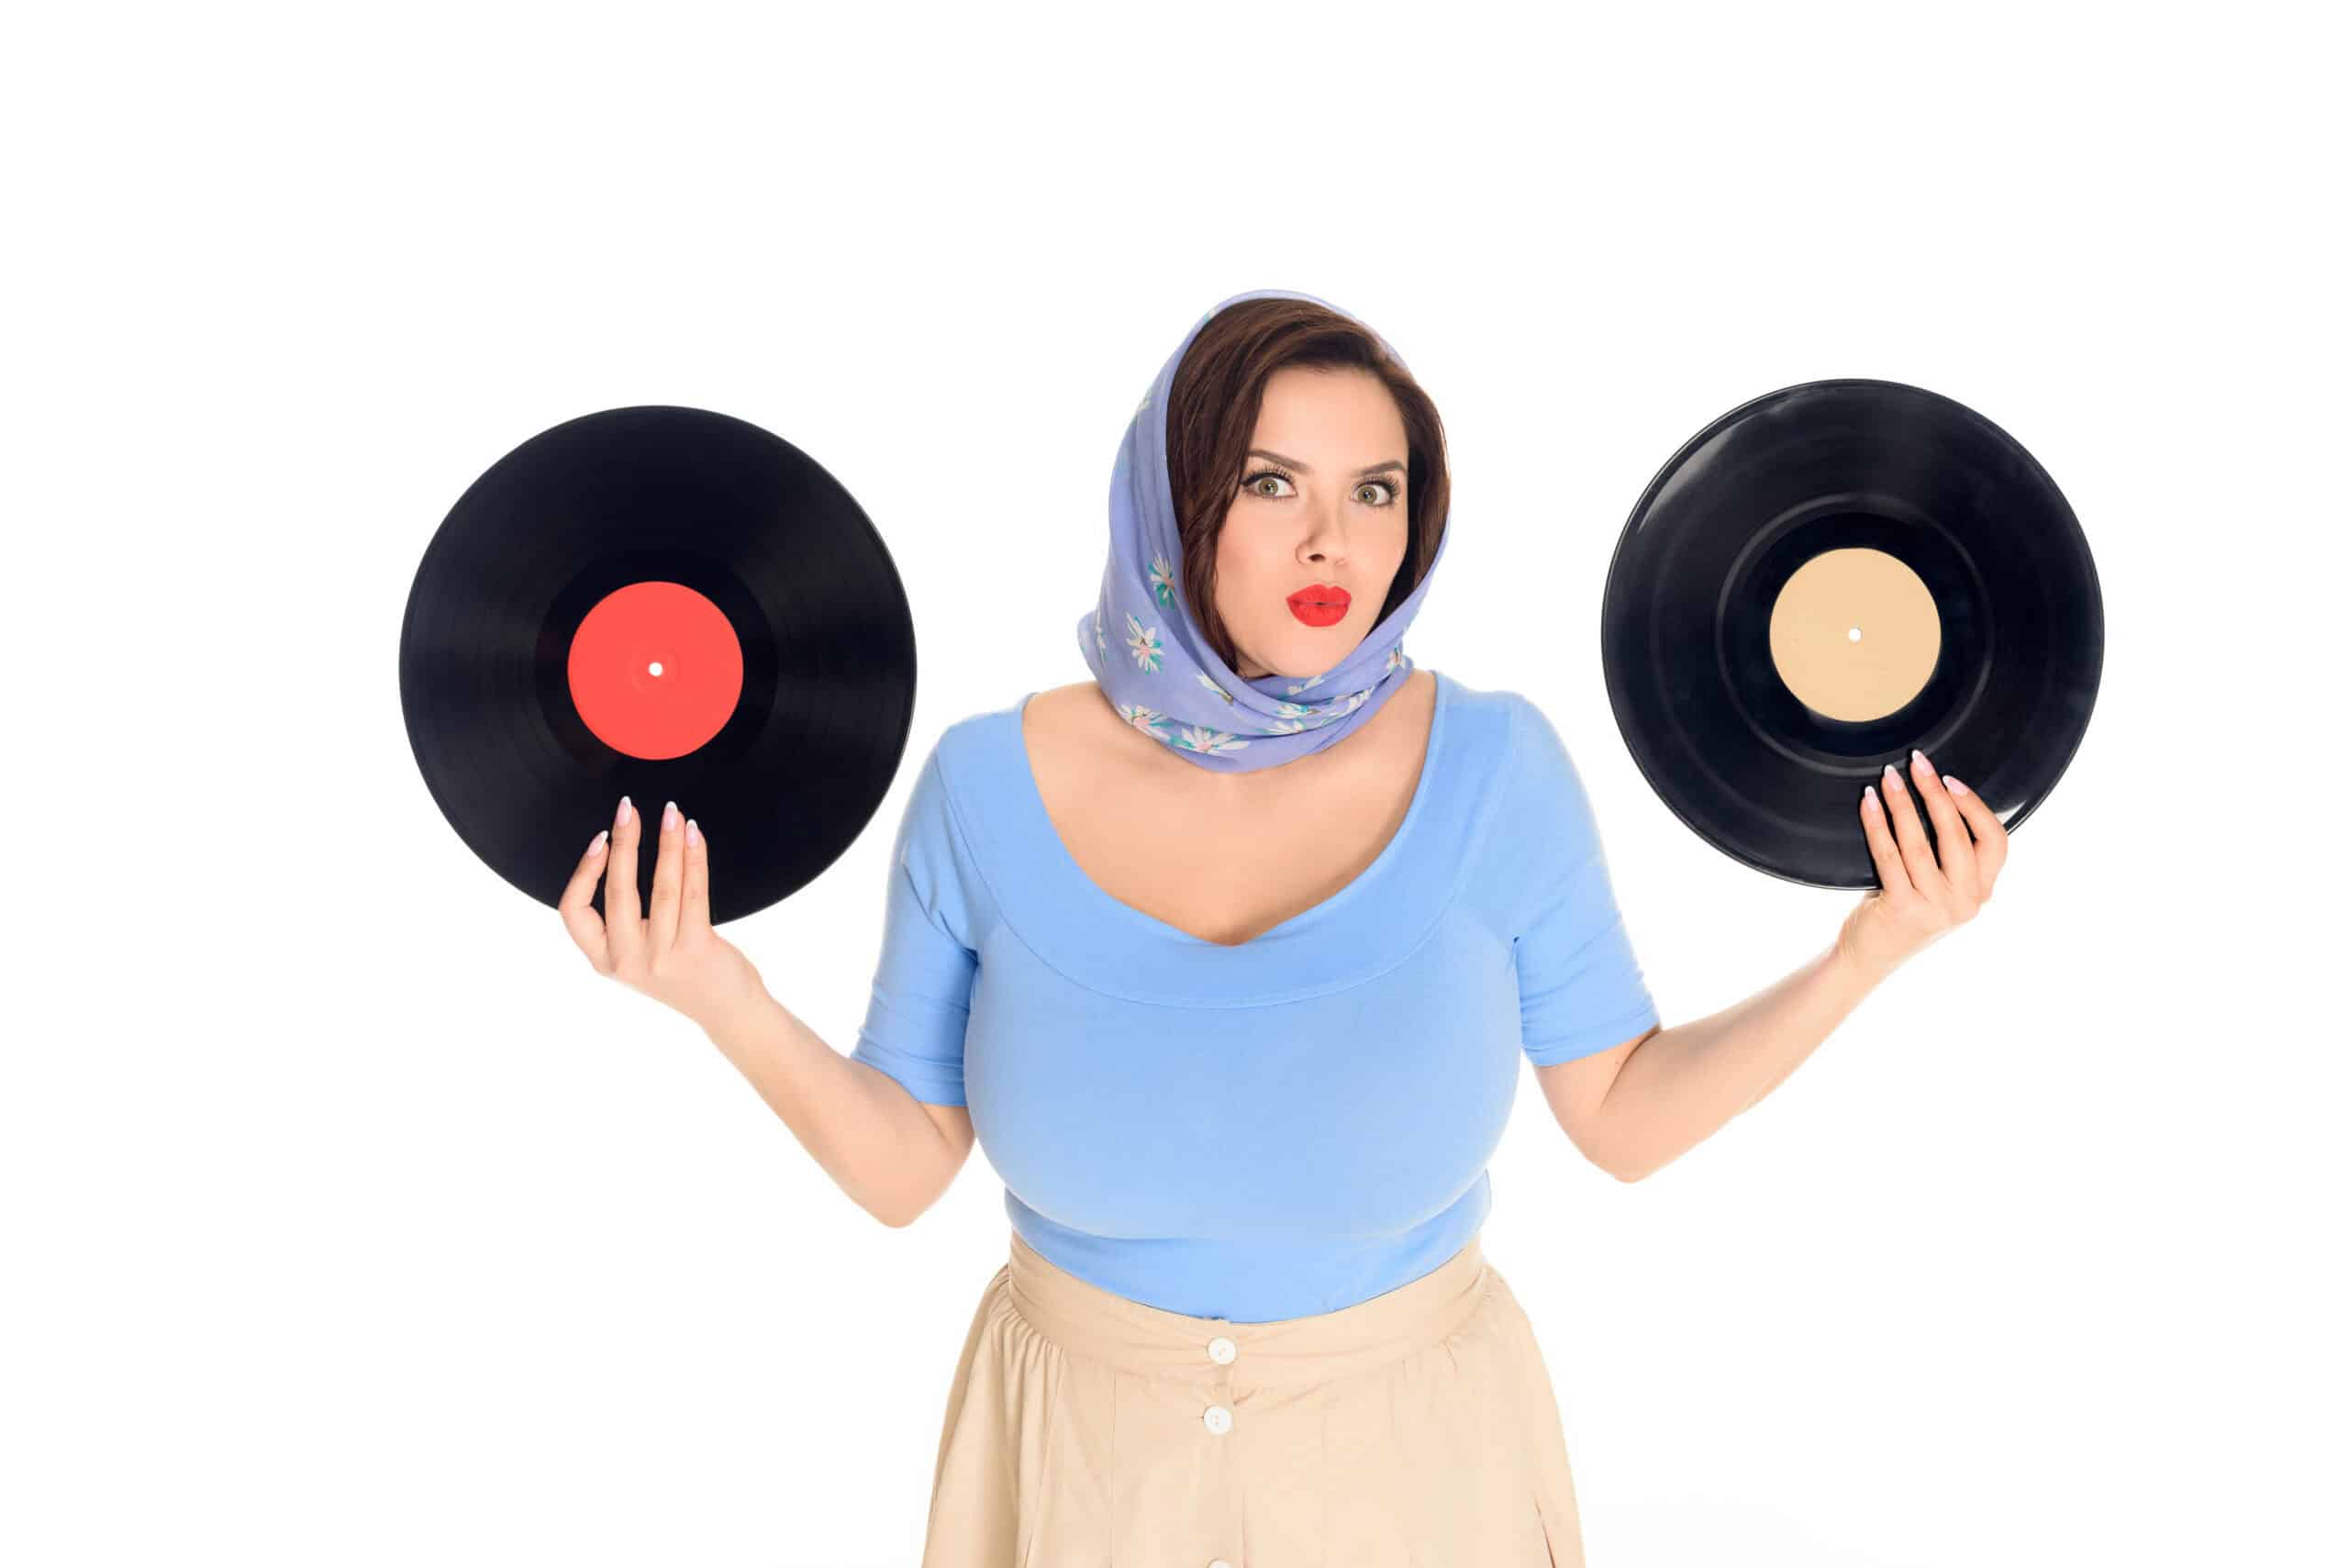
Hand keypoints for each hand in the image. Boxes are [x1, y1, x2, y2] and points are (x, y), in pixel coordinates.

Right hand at [560, 796, 768, 1032]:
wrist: (728, 1010)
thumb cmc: (683, 972)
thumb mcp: (638, 955)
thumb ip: (623, 921)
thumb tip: (619, 851)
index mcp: (604, 960)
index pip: (573, 911)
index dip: (583, 871)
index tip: (600, 839)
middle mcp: (627, 961)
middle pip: (618, 890)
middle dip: (624, 842)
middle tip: (628, 808)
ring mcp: (661, 958)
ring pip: (662, 887)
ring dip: (666, 843)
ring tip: (672, 813)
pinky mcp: (695, 950)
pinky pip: (694, 892)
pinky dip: (694, 857)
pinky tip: (694, 833)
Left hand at [1837, 749, 2009, 982]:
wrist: (1869, 955)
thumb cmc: (1903, 909)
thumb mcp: (1939, 885)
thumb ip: (1950, 855)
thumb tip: (1937, 794)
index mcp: (1982, 891)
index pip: (1996, 841)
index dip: (1975, 806)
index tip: (1949, 779)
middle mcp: (1966, 901)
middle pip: (1957, 835)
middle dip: (1935, 793)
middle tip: (1917, 763)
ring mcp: (1936, 907)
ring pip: (1919, 842)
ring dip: (1902, 803)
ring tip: (1888, 778)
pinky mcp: (1903, 908)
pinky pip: (1888, 855)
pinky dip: (1877, 823)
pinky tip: (1868, 802)